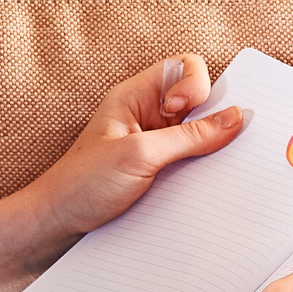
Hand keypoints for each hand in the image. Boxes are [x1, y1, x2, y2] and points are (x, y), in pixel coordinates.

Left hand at [22, 53, 248, 246]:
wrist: (56, 224)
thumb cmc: (82, 184)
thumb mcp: (140, 156)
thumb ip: (190, 137)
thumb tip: (235, 117)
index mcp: (136, 96)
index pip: (184, 67)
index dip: (196, 84)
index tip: (185, 110)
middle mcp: (148, 114)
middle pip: (199, 101)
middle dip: (212, 118)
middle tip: (208, 143)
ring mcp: (156, 143)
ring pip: (199, 133)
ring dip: (208, 149)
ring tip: (198, 169)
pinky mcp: (160, 170)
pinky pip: (192, 160)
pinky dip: (201, 169)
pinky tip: (196, 186)